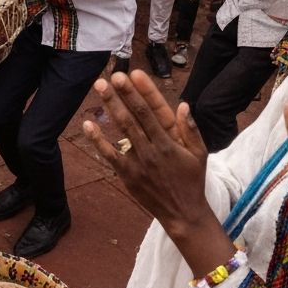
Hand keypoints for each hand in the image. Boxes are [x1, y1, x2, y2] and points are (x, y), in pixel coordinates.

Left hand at [83, 69, 209, 228]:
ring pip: (122, 129)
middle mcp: (153, 149)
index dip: (143, 91)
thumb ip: (191, 129)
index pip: (153, 111)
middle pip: (135, 116)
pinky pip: (110, 155)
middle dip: (123, 94)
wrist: (183, 215)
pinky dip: (98, 140)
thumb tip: (183, 104)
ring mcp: (139, 162)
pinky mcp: (127, 175)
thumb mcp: (199, 154)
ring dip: (111, 106)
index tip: (134, 73)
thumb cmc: (192, 180)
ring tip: (100, 86)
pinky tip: (88, 124)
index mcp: (171, 142)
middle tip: (112, 74)